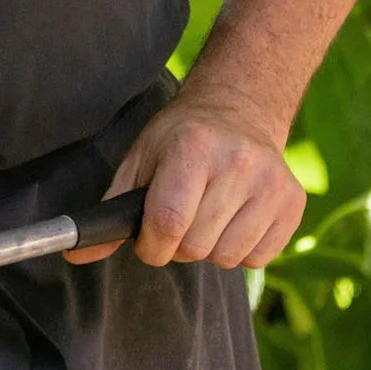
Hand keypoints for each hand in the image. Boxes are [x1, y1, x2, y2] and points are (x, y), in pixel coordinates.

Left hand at [64, 84, 306, 271]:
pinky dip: (240, 250)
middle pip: (196, 246)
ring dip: (209, 248)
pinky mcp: (294, 202)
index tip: (149, 241)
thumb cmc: (179, 138)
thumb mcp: (140, 159)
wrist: (238, 110)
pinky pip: (259, 259)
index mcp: (192, 148)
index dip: (152, 245)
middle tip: (178, 219)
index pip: (169, 222)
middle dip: (177, 245)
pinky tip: (234, 217)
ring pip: (228, 258)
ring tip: (206, 214)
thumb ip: (113, 208)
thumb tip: (76, 255)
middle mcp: (237, 163)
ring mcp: (271, 183)